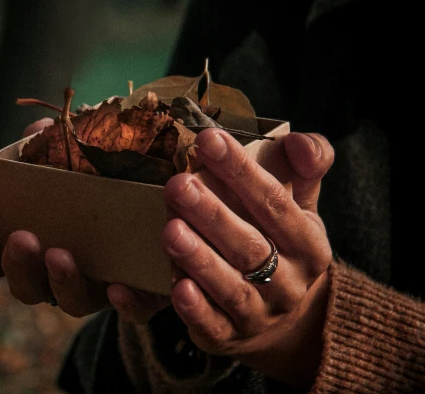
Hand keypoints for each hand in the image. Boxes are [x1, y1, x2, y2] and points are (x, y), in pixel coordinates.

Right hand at [0, 117, 169, 321]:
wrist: (164, 215)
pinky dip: (123, 303)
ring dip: (61, 281)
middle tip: (21, 238)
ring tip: (60, 255)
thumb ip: (52, 147)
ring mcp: (97, 290)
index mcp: (32, 248)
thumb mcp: (77, 161)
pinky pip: (130, 311)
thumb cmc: (100, 185)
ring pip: (71, 302)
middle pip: (25, 285)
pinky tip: (118, 287)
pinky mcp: (139, 296)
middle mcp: (56, 277)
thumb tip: (37, 130)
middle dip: (18, 263)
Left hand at [160, 128, 334, 388]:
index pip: (275, 203)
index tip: (208, 140)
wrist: (287, 322)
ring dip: (199, 259)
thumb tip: (298, 142)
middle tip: (178, 184)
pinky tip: (174, 288)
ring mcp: (258, 314)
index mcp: (308, 244)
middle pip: (250, 246)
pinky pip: (212, 325)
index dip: (243, 171)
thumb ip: (305, 165)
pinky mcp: (228, 338)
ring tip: (170, 230)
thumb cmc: (283, 244)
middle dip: (212, 214)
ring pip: (230, 288)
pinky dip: (194, 309)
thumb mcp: (302, 205)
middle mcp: (288, 282)